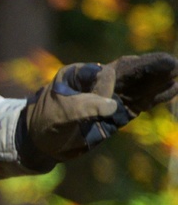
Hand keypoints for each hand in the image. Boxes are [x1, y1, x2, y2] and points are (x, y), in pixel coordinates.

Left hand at [16, 53, 177, 168]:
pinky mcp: (117, 113)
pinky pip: (140, 102)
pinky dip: (155, 96)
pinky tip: (173, 88)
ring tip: (177, 73)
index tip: (114, 100)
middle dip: (150, 68)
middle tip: (172, 63)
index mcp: (81, 75)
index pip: (107, 74)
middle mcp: (99, 83)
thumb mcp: (60, 114)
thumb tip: (113, 106)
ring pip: (138, 86)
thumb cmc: (46, 122)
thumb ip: (84, 107)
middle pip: (129, 73)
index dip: (118, 81)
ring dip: (158, 81)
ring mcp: (110, 97)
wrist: (40, 141)